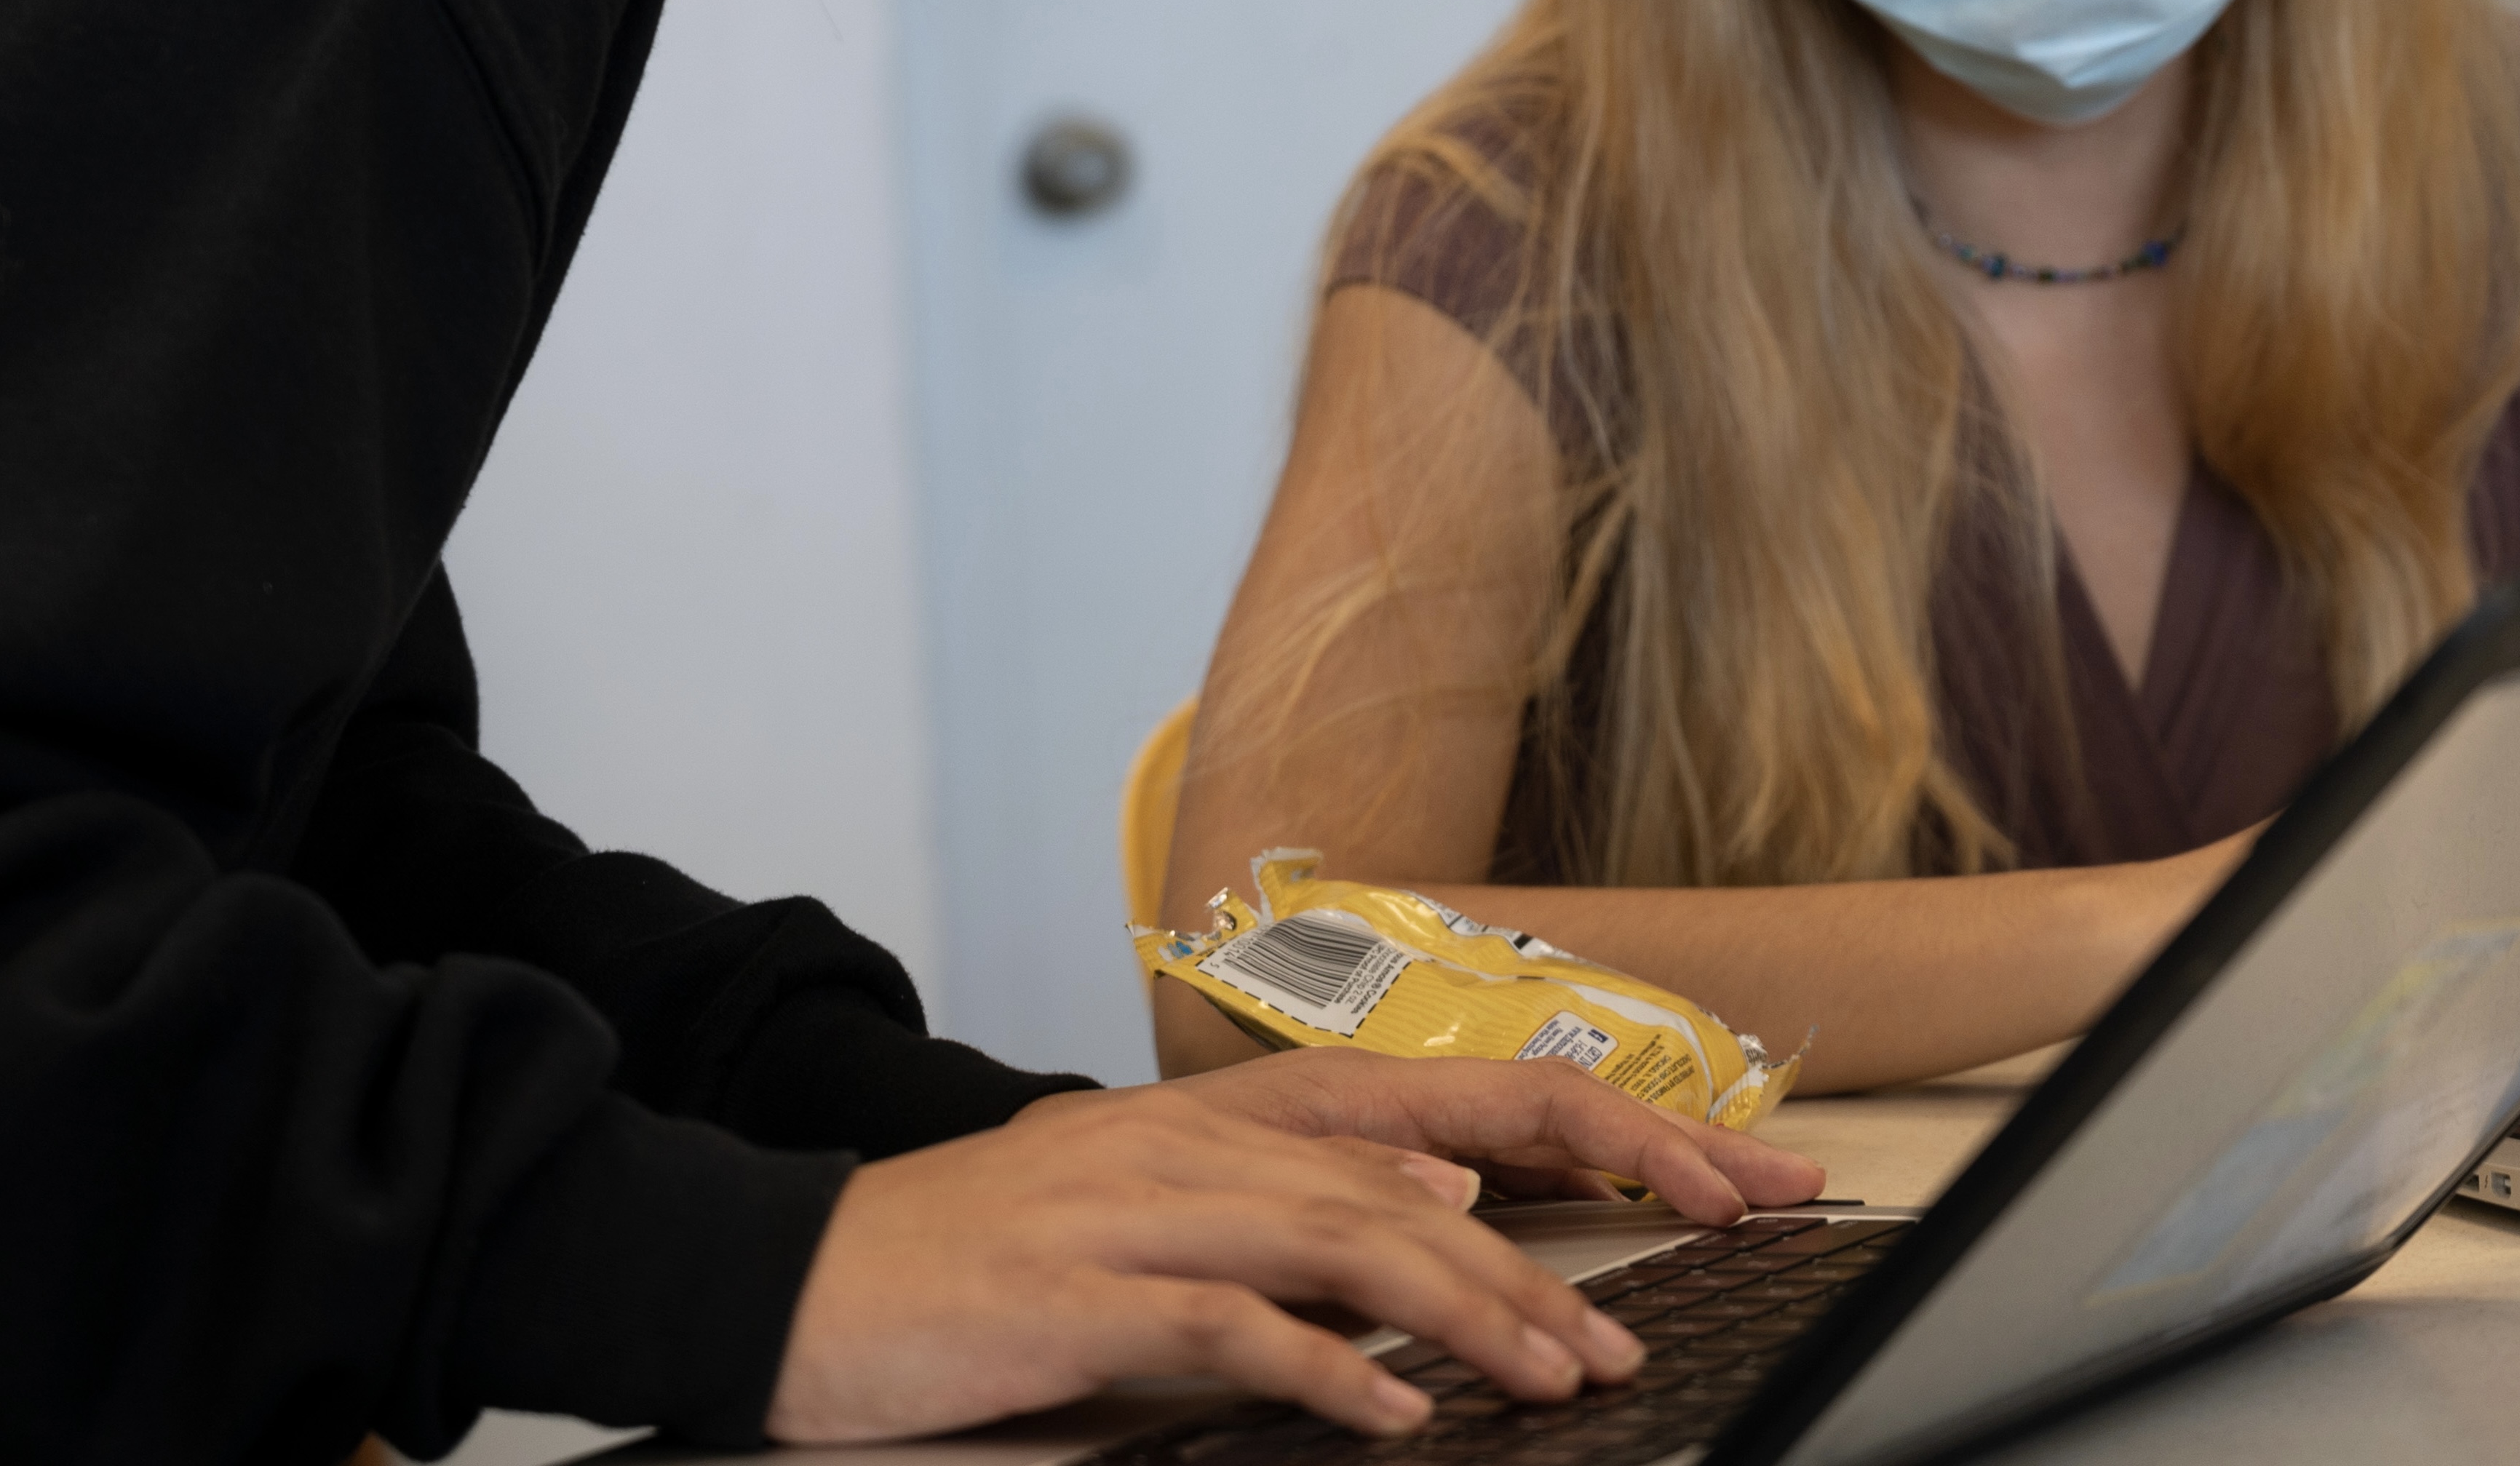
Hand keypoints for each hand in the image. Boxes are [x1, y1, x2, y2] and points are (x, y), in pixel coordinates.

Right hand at [763, 1053, 1826, 1443]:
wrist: (798, 1270)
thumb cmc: (988, 1256)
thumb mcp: (1164, 1206)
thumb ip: (1303, 1201)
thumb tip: (1444, 1208)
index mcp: (1239, 1114)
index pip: (1463, 1102)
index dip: (1604, 1130)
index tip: (1721, 1182)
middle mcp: (1206, 1138)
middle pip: (1429, 1175)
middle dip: (1564, 1238)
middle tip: (1658, 1315)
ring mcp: (1142, 1206)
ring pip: (1348, 1239)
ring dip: (1472, 1310)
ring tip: (1560, 1375)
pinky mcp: (1082, 1291)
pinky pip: (1228, 1325)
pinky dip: (1320, 1369)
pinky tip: (1393, 1417)